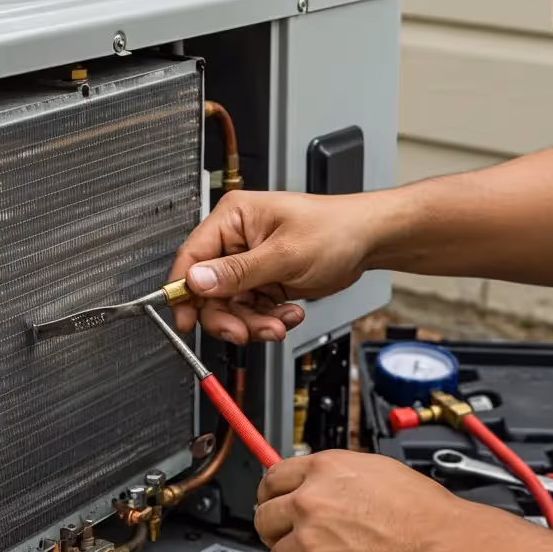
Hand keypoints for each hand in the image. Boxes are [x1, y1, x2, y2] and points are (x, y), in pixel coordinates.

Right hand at [167, 190, 392, 342]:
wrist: (369, 242)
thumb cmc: (335, 229)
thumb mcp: (284, 253)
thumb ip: (238, 271)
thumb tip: (197, 281)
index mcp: (233, 219)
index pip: (192, 256)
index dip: (183, 290)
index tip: (184, 318)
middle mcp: (236, 241)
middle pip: (209, 290)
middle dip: (227, 316)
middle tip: (243, 332)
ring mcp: (250, 264)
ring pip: (231, 307)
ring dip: (253, 323)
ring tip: (277, 325)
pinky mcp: (264, 282)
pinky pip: (252, 311)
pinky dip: (269, 320)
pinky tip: (288, 314)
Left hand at [253, 450, 472, 551]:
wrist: (443, 546)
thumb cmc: (423, 512)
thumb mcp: (375, 470)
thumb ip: (335, 477)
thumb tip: (317, 485)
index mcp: (323, 469)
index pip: (272, 478)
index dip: (270, 494)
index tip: (273, 504)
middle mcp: (310, 501)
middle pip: (265, 518)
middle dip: (278, 531)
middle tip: (296, 540)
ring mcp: (311, 541)